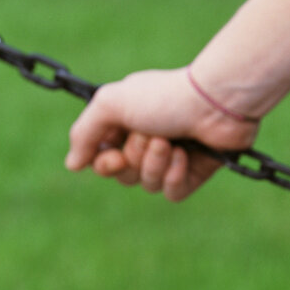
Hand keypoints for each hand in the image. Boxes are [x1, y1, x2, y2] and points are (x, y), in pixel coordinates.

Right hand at [64, 68, 262, 201]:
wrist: (216, 101)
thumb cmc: (163, 97)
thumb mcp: (110, 104)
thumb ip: (84, 132)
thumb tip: (73, 165)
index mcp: (125, 122)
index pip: (102, 159)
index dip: (104, 165)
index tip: (114, 157)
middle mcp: (147, 140)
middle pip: (124, 174)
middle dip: (135, 158)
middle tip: (152, 135)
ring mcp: (172, 157)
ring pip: (148, 184)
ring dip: (155, 164)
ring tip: (171, 142)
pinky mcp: (195, 171)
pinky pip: (173, 193)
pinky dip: (175, 177)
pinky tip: (185, 156)